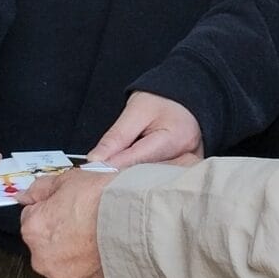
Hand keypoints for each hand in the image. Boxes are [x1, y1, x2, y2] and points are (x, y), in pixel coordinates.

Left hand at [18, 171, 110, 277]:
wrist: (136, 221)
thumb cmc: (103, 199)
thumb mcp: (68, 180)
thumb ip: (40, 189)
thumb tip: (24, 196)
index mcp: (33, 230)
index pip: (33, 219)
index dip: (53, 211)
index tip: (70, 209)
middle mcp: (43, 260)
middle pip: (47, 247)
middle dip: (62, 238)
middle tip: (87, 225)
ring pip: (65, 268)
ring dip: (77, 258)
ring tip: (100, 241)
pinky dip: (94, 273)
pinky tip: (107, 256)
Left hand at [88, 91, 202, 169]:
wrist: (183, 98)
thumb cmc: (161, 99)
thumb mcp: (136, 110)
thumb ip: (116, 137)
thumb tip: (95, 159)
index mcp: (176, 138)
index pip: (138, 158)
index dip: (113, 166)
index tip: (91, 171)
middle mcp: (186, 157)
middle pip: (146, 174)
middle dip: (122, 174)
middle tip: (98, 175)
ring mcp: (187, 167)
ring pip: (151, 179)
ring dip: (130, 178)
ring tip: (111, 176)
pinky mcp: (182, 172)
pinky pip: (158, 179)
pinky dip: (142, 177)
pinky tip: (128, 176)